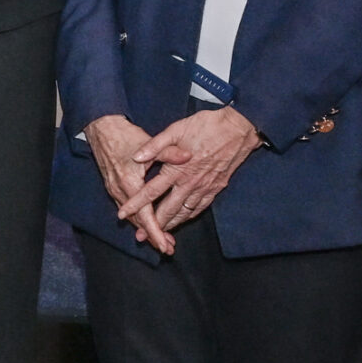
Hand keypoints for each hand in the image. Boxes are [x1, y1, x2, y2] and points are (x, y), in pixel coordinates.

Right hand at [83, 114, 180, 255]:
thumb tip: (188, 156)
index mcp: (129, 182)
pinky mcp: (113, 186)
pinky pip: (127, 209)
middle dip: (152, 235)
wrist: (102, 128)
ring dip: (145, 228)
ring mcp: (114, 190)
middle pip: (137, 221)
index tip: (165, 244)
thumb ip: (169, 153)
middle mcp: (120, 190)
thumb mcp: (149, 142)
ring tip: (161, 239)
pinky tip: (147, 221)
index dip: (155, 231)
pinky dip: (138, 218)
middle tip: (168, 248)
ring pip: (131, 216)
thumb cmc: (125, 135)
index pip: (144, 215)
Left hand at [116, 105, 261, 235]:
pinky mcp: (217, 188)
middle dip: (153, 225)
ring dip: (171, 225)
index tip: (122, 214)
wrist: (238, 129)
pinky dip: (189, 217)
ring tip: (159, 235)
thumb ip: (155, 145)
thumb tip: (136, 157)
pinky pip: (200, 208)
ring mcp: (205, 187)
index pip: (151, 191)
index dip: (136, 204)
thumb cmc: (206, 125)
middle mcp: (190, 182)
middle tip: (141, 236)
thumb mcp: (176, 129)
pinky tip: (182, 220)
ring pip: (184, 212)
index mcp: (177, 169)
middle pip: (168, 209)